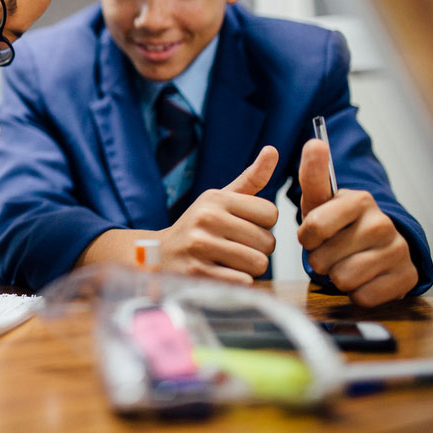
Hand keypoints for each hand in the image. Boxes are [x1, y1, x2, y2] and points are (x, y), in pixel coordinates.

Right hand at [156, 146, 278, 283]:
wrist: (159, 255)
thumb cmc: (198, 226)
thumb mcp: (219, 199)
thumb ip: (250, 179)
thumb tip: (273, 150)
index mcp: (215, 198)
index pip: (271, 213)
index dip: (263, 225)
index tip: (244, 227)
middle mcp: (207, 218)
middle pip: (268, 242)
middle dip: (258, 249)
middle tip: (235, 247)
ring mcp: (201, 246)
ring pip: (258, 263)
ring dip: (249, 268)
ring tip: (228, 261)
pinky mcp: (198, 273)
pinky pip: (243, 282)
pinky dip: (239, 282)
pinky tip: (221, 273)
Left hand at [297, 139, 416, 306]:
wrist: (377, 246)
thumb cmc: (339, 222)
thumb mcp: (320, 199)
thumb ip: (313, 173)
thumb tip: (314, 142)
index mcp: (359, 200)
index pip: (313, 227)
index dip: (307, 238)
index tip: (314, 234)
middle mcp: (382, 223)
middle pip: (323, 259)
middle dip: (320, 258)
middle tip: (331, 250)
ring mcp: (397, 251)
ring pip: (342, 279)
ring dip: (336, 276)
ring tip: (344, 262)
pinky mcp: (406, 278)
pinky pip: (362, 297)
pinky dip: (356, 292)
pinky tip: (363, 277)